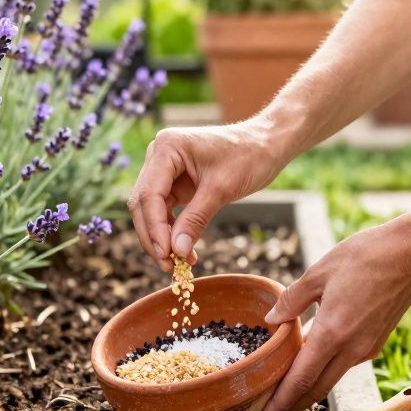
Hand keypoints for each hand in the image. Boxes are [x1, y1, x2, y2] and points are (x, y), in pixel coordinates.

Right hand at [127, 120, 283, 270]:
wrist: (267, 144)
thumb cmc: (249, 156)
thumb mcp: (222, 189)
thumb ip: (195, 219)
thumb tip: (176, 252)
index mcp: (166, 147)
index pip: (150, 194)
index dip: (155, 228)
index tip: (166, 255)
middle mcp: (158, 155)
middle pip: (143, 204)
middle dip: (154, 236)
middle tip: (167, 266)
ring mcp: (164, 169)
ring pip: (150, 211)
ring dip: (161, 238)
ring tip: (177, 264)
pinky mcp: (174, 182)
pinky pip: (164, 211)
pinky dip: (171, 231)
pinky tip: (183, 251)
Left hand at [257, 217, 410, 410]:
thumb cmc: (366, 256)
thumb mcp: (319, 272)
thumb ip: (292, 299)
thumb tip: (271, 319)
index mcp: (333, 333)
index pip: (301, 379)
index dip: (280, 402)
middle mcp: (352, 349)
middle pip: (316, 390)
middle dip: (291, 408)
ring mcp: (366, 348)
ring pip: (331, 379)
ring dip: (307, 392)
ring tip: (284, 397)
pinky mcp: (375, 342)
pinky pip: (344, 364)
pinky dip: (324, 371)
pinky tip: (310, 366)